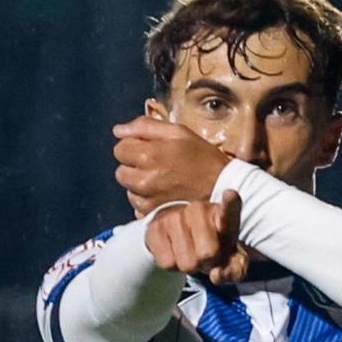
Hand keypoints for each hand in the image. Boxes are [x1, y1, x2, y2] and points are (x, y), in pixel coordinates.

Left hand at [113, 116, 230, 216]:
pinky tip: (163, 195)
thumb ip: (145, 127)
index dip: (134, 146)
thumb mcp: (179, 132)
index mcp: (148, 155)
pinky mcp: (152, 215)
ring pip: (128, 189)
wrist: (223, 188)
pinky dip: (146, 200)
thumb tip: (118, 130)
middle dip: (134, 166)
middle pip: (121, 170)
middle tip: (156, 165)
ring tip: (161, 181)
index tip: (151, 149)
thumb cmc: (203, 158)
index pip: (119, 149)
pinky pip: (137, 205)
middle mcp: (143, 179)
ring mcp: (147, 200)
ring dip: (139, 184)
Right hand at [145, 190, 247, 283]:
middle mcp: (200, 208)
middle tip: (206, 256)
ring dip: (190, 266)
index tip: (230, 195)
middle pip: (208, 254)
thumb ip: (235, 269)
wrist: (179, 240)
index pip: (229, 208)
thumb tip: (217, 274)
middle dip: (208, 263)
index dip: (230, 202)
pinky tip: (174, 252)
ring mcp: (175, 215)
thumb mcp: (230, 260)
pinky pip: (167, 263)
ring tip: (190, 253)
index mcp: (224, 213)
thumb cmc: (212, 246)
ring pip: (187, 262)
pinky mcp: (155, 227)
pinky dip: (173, 266)